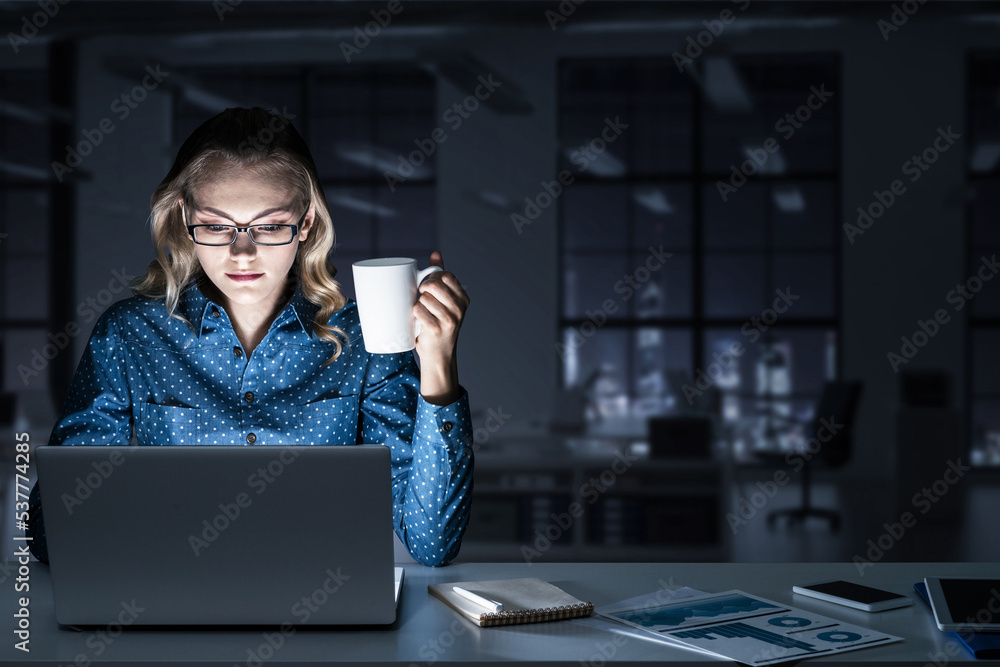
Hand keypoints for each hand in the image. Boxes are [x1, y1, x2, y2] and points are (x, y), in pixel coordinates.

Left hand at [413, 250, 468, 405]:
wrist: (438, 356)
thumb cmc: (438, 324)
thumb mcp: (443, 301)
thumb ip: (440, 277)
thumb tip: (437, 253)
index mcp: (463, 299)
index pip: (446, 276)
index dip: (432, 277)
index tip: (427, 286)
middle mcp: (460, 308)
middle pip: (433, 285)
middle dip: (422, 289)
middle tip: (420, 299)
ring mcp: (450, 319)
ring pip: (424, 298)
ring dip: (417, 304)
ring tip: (421, 314)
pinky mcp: (437, 329)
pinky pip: (418, 310)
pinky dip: (414, 315)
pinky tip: (418, 322)